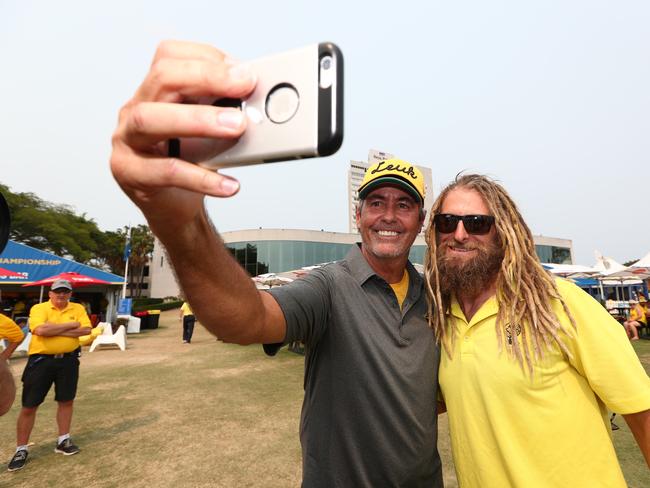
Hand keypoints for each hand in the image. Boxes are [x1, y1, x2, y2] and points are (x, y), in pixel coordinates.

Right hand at [110, 40, 256, 226]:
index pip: (170, 56)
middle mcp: (135, 109)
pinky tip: (229, 185)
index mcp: (154, 92)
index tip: (243, 72)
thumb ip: (225, 109)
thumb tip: (258, 100)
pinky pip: (166, 171)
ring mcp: (127, 140)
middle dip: (207, 78)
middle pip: (162, 79)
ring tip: (236, 127)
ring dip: (198, 119)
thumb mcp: (209, 129)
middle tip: (244, 88)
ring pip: (150, 119)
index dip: (207, 59)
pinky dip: (202, 179)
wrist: (173, 207)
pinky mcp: (129, 173)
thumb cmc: (190, 162)